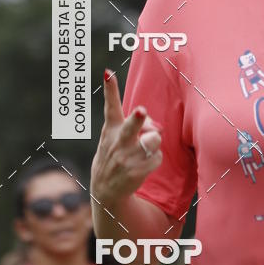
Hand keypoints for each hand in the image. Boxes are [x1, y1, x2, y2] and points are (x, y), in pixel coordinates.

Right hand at [91, 70, 162, 206]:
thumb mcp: (114, 138)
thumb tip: (154, 124)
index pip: (110, 107)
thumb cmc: (115, 155)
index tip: (108, 74)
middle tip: (141, 111)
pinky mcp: (137, 171)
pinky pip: (158, 157)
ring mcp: (126, 158)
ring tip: (144, 150)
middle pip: (131, 127)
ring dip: (154, 143)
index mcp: (111, 129)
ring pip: (154, 139)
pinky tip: (142, 165)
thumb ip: (133, 125)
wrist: (106, 190)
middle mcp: (118, 142)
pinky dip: (154, 160)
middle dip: (137, 120)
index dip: (110, 90)